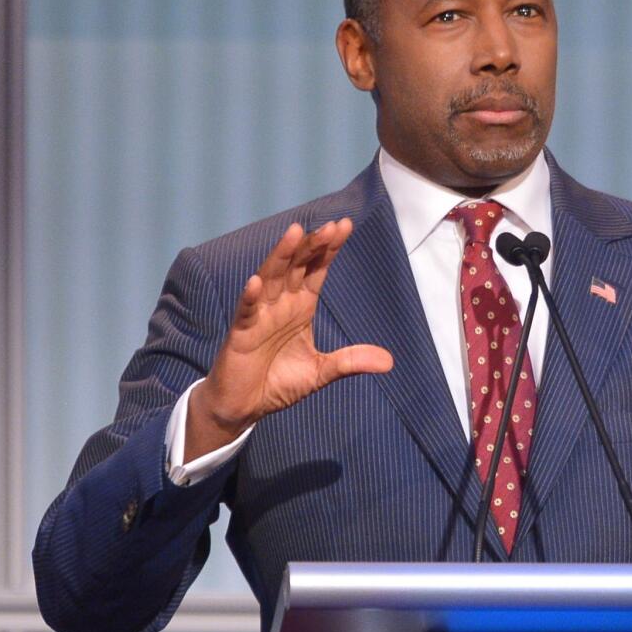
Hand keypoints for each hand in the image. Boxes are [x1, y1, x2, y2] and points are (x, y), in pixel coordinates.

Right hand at [186, 219, 392, 460]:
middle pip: (298, 266)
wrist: (244, 407)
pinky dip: (251, 297)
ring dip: (282, 256)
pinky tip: (257, 282)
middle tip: (331, 226)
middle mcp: (281, 304)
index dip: (330, 248)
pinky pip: (247, 311)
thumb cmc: (278, 382)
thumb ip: (351, 362)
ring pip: (271, 278)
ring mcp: (260, 315)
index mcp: (302, 306)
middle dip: (313, 245)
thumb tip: (389, 362)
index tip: (345, 225)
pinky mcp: (241, 333)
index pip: (318, 269)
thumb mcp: (321, 372)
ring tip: (295, 233)